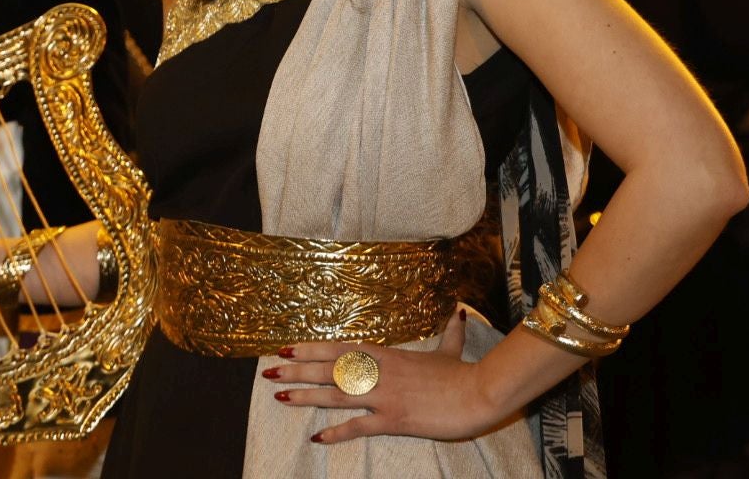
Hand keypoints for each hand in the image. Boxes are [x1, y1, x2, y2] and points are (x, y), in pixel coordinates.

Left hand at [263, 310, 495, 443]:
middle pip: (330, 368)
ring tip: (280, 397)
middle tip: (269, 372)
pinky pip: (359, 426)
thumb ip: (449, 332)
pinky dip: (336, 432)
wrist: (479, 393)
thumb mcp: (450, 350)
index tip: (286, 348)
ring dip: (306, 396)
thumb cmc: (463, 374)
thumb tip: (459, 310)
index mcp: (386, 355)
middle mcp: (379, 372)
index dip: (311, 348)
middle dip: (297, 371)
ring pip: (336, 394)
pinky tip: (317, 437)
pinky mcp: (394, 419)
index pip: (340, 348)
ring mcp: (385, 395)